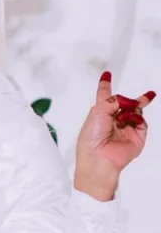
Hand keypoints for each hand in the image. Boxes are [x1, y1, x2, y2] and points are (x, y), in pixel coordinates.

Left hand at [74, 71, 155, 200]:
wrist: (99, 157)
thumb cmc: (91, 136)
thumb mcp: (97, 112)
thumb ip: (112, 101)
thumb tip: (126, 100)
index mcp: (99, 112)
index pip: (104, 95)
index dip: (105, 84)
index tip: (106, 74)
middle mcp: (113, 119)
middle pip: (124, 103)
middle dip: (128, 100)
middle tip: (134, 100)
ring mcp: (126, 127)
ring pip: (135, 110)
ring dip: (131, 108)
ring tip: (124, 115)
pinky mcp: (137, 136)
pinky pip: (141, 121)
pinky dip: (136, 118)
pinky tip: (129, 120)